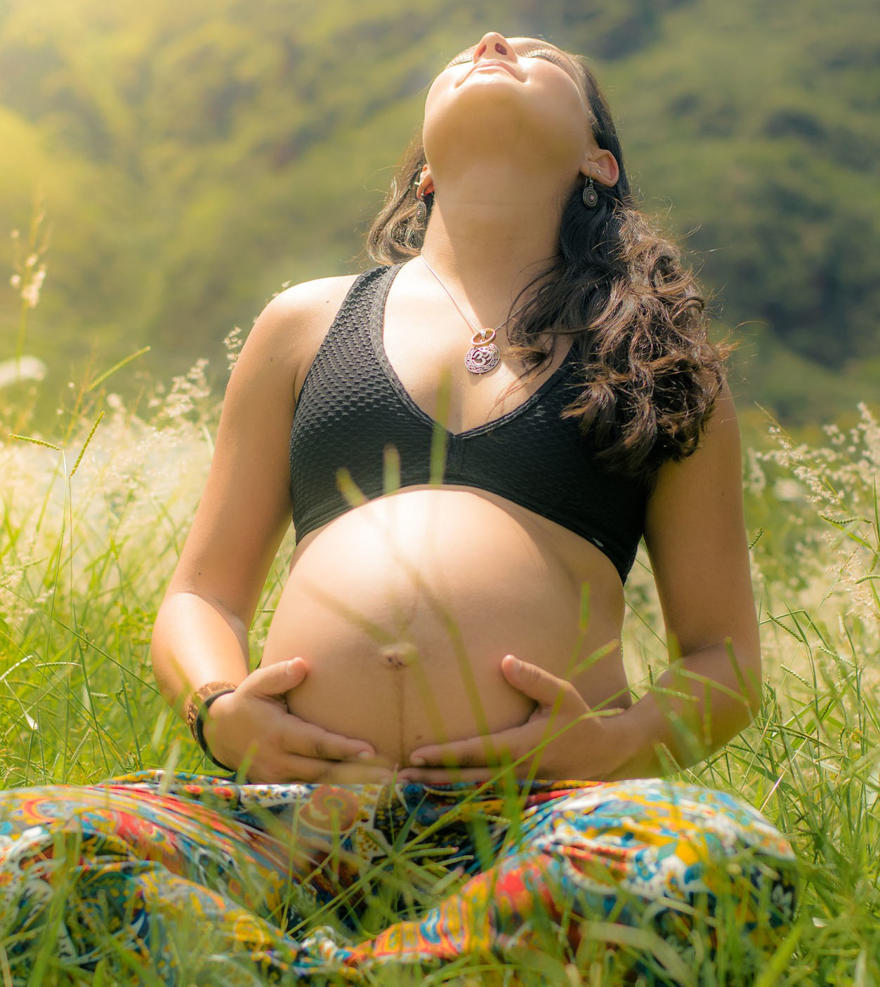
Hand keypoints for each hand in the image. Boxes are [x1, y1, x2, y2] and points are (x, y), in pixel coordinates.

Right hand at [203, 658, 393, 782]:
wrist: (221, 733)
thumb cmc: (248, 702)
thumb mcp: (257, 684)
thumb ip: (279, 675)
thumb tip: (302, 664)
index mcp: (278, 735)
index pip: (315, 744)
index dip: (342, 748)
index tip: (369, 749)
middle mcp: (279, 762)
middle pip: (324, 771)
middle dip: (357, 774)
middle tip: (390, 776)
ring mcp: (279, 780)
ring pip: (320, 787)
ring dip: (352, 788)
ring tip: (384, 787)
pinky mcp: (280, 789)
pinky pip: (311, 795)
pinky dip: (336, 797)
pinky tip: (362, 797)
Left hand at [398, 655, 626, 782]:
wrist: (606, 754)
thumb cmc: (580, 719)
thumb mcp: (562, 694)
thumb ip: (534, 679)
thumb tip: (505, 661)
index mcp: (522, 747)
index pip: (475, 751)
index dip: (445, 755)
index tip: (415, 754)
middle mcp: (516, 772)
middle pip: (466, 777)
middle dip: (432, 778)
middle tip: (398, 777)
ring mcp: (518, 787)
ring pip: (472, 790)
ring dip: (440, 789)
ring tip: (408, 787)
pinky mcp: (519, 793)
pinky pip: (483, 796)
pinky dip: (458, 795)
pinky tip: (436, 794)